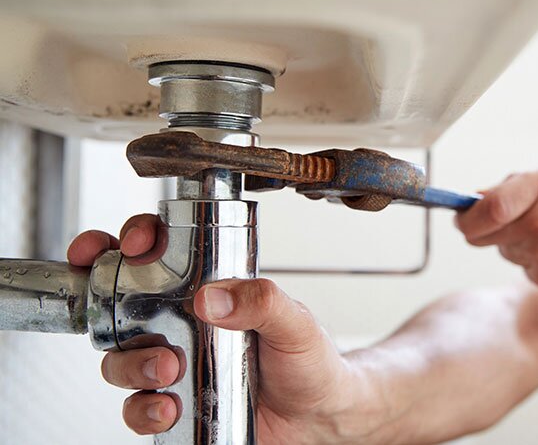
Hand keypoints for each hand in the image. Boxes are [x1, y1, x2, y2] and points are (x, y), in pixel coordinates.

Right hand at [68, 215, 369, 441]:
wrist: (318, 415)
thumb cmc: (308, 360)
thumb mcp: (295, 321)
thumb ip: (263, 301)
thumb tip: (214, 297)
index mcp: (209, 290)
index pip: (159, 251)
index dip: (135, 237)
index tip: (134, 242)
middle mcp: (182, 323)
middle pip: (119, 300)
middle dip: (104, 296)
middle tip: (124, 307)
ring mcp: (174, 363)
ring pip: (120, 357)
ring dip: (131, 362)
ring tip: (167, 368)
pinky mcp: (175, 403)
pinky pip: (136, 407)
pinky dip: (142, 409)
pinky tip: (169, 407)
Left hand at [455, 167, 537, 298]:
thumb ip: (515, 187)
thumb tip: (475, 199)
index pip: (485, 207)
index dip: (465, 215)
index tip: (461, 215)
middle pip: (480, 235)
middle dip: (483, 229)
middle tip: (505, 221)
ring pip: (504, 252)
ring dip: (517, 244)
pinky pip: (525, 270)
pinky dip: (537, 262)